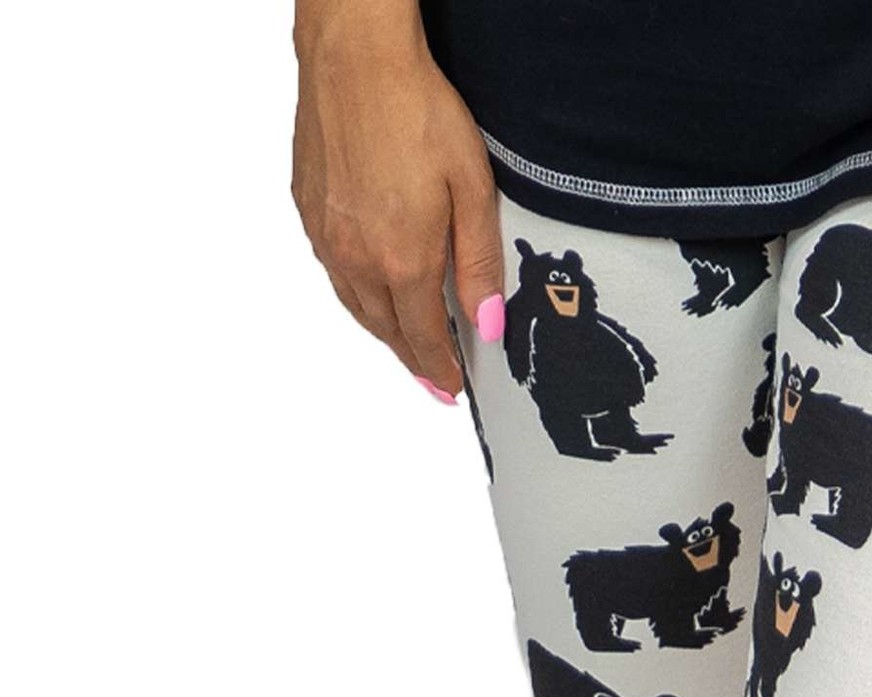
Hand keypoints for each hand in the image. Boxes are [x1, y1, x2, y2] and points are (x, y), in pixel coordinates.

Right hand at [292, 1, 503, 395]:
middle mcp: (357, 257)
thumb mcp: (473, 190)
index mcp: (402, 260)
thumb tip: (487, 322)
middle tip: (430, 378)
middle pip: (387, 329)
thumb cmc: (416, 110)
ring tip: (403, 345)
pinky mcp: (307, 207)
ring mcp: (327, 234)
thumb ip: (478, 263)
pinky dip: (354, 292)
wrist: (355, 57)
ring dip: (382, 330)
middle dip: (412, 358)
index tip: (450, 388)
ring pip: (355, 305)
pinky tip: (367, 289)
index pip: (424, 337)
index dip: (439, 368)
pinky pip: (333, 270)